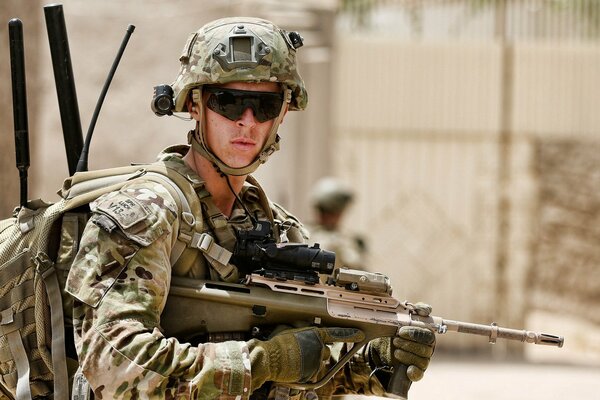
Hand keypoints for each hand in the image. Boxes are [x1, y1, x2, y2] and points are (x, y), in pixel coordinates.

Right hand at [247, 327, 363, 389]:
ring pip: (318, 363)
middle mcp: (319, 348)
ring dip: (310, 361)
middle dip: (317, 351)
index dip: (350, 334)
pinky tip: (293, 367)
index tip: (359, 334)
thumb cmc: (276, 343)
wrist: (269, 359)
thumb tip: (301, 329)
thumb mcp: (289, 328)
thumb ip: (301, 329)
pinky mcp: (311, 375)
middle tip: (302, 351)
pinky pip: (311, 373)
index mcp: (315, 334)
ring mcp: (316, 363)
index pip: (337, 333)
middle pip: (325, 351)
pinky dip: (304, 371)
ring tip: (294, 359)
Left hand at [368, 302, 435, 383]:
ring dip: (407, 351)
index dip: (422, 323)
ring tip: (395, 347)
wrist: (380, 349)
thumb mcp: (394, 317)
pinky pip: (420, 373)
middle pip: (428, 340)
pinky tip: (408, 369)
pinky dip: (414, 371)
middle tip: (397, 335)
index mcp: (424, 330)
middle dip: (412, 336)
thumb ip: (406, 309)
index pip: (433, 324)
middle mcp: (426, 344)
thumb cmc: (390, 330)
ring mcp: (422, 358)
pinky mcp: (415, 371)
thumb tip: (419, 308)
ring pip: (423, 356)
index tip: (410, 321)